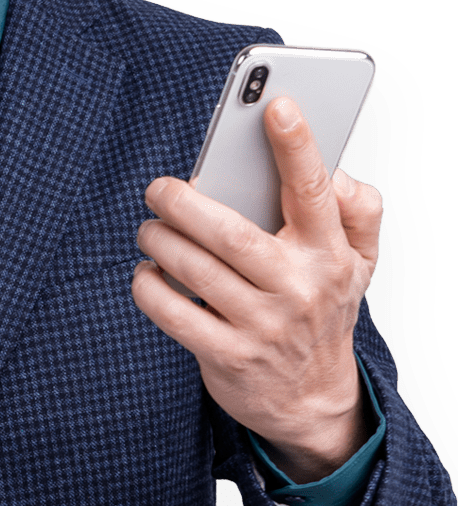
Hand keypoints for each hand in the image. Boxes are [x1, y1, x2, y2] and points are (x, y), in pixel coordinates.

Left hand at [130, 95, 382, 482]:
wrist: (312, 399)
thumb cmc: (322, 308)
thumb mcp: (359, 262)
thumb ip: (358, 211)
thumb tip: (333, 172)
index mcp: (330, 254)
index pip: (314, 192)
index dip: (297, 147)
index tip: (275, 106)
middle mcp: (299, 288)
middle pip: (233, 234)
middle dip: (186, 204)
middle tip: (159, 188)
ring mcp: (263, 326)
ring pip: (197, 271)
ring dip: (161, 242)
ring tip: (149, 227)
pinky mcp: (229, 357)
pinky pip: (175, 315)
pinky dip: (150, 288)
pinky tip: (146, 273)